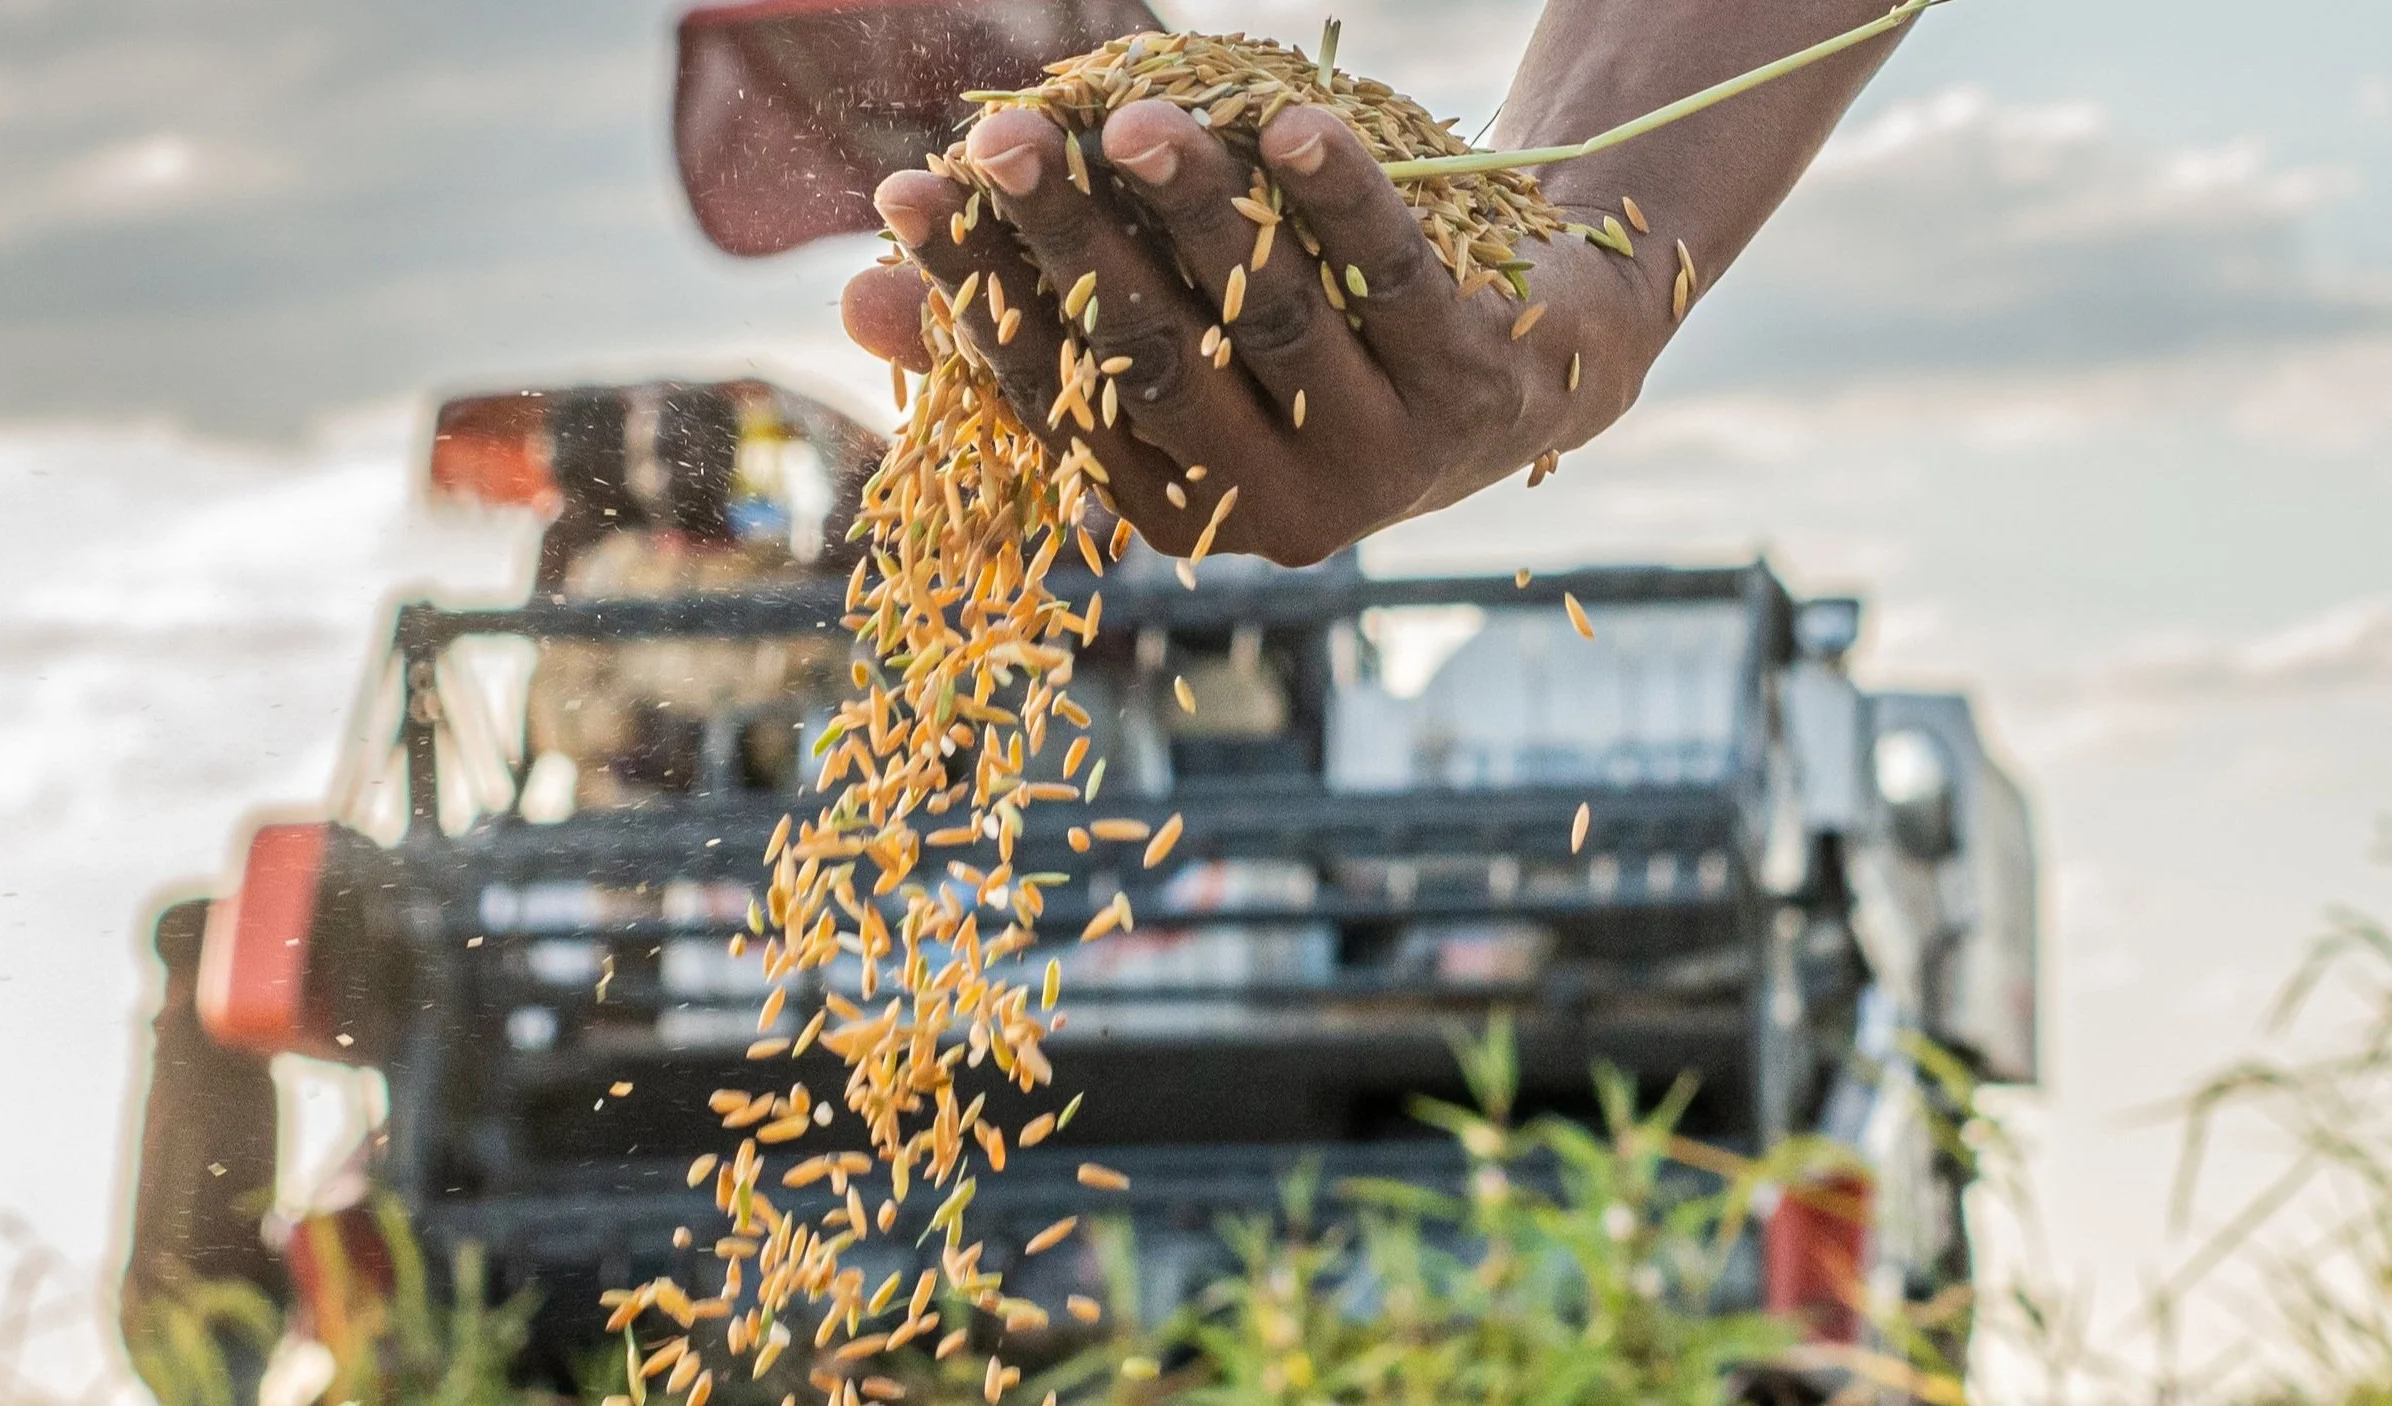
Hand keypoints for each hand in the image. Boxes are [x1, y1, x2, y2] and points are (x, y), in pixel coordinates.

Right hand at [840, 101, 1655, 565]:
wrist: (1538, 348)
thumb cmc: (1310, 340)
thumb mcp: (1170, 336)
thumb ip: (1026, 326)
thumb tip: (856, 301)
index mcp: (1187, 513)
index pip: (1063, 403)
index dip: (981, 299)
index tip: (912, 195)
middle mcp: (1283, 512)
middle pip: (1156, 361)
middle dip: (1075, 244)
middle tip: (1006, 138)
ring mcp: (1390, 458)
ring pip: (1274, 321)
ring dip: (1202, 213)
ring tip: (1136, 118)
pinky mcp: (1480, 387)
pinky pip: (1395, 278)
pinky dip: (1343, 199)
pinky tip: (1291, 124)